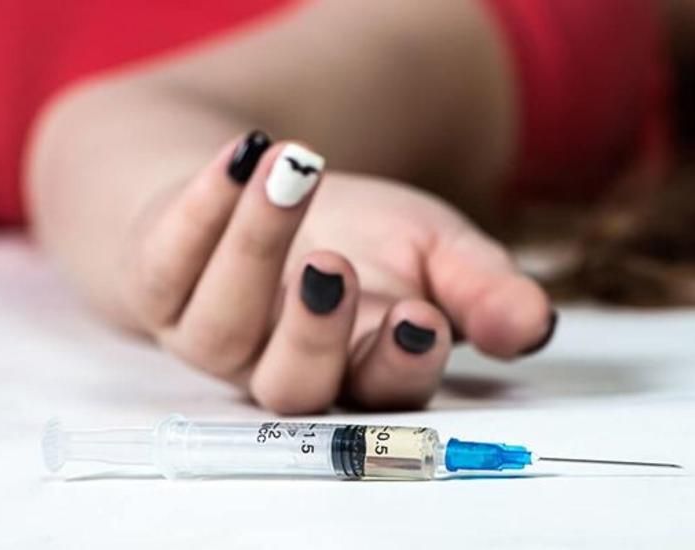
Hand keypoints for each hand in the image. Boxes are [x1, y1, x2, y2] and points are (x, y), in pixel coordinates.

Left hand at [124, 133, 554, 412]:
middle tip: (333, 265)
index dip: (400, 363)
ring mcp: (215, 331)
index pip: (383, 390)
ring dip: (255, 249)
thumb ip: (482, 287)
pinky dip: (198, 209)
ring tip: (293, 171)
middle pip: (292, 386)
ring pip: (221, 328)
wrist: (268, 189)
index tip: (421, 314)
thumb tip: (534, 326)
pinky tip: (240, 157)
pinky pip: (160, 270)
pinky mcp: (161, 287)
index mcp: (360, 363)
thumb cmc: (357, 230)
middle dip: (315, 335)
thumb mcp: (432, 247)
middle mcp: (282, 362)